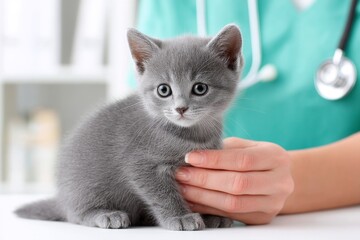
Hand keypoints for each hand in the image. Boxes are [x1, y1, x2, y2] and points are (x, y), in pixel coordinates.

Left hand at [176, 137, 293, 224]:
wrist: (278, 178)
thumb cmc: (255, 157)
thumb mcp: (245, 146)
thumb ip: (224, 149)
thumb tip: (193, 156)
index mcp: (276, 157)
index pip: (242, 160)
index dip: (214, 159)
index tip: (190, 157)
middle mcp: (280, 182)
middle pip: (238, 184)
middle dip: (204, 179)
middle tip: (181, 174)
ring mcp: (273, 203)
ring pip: (233, 203)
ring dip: (203, 196)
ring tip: (183, 188)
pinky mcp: (262, 218)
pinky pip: (230, 215)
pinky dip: (208, 208)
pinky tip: (192, 201)